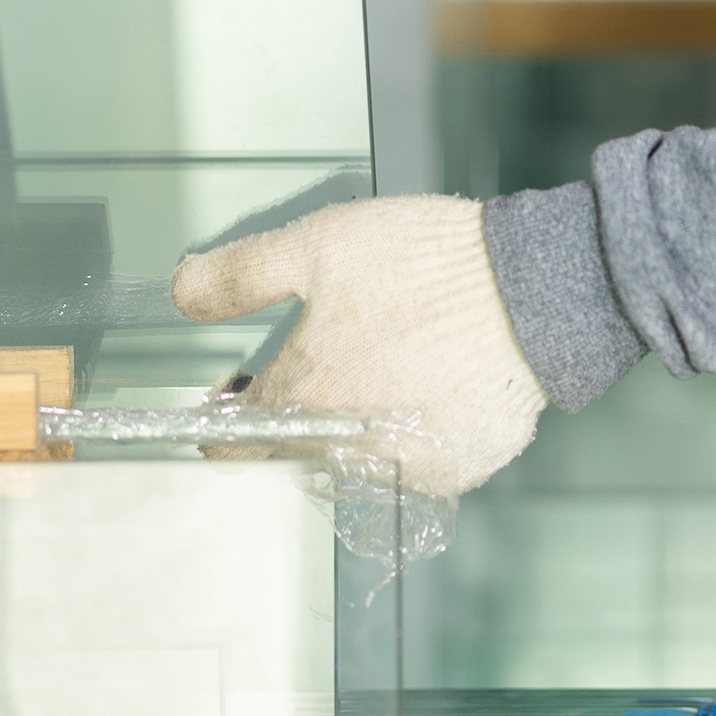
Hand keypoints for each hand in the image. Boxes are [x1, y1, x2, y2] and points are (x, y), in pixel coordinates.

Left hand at [170, 195, 549, 499]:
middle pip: (293, 451)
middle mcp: (345, 450)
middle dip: (298, 412)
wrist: (533, 287)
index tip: (246, 383)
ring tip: (390, 365)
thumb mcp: (317, 245)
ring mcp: (404, 467)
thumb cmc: (427, 265)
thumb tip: (182, 291)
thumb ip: (239, 275)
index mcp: (301, 398)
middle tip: (336, 355)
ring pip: (355, 463)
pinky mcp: (459, 470)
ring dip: (357, 428)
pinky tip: (434, 385)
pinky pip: (418, 464)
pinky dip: (418, 434)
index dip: (230, 407)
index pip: (231, 440)